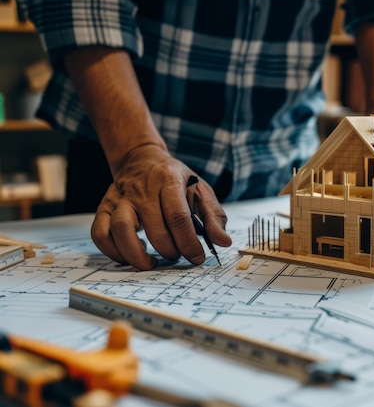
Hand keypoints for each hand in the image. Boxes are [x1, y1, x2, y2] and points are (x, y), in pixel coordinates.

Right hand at [90, 144, 231, 269]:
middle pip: (154, 228)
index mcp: (169, 181)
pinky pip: (100, 234)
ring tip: (152, 264)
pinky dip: (113, 252)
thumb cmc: (176, 180)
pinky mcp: (104, 208)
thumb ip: (214, 217)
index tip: (197, 257)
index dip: (189, 242)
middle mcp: (142, 189)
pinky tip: (129, 257)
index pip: (178, 217)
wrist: (143, 159)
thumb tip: (223, 242)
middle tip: (178, 257)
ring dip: (137, 255)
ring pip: (121, 230)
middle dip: (170, 251)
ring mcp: (120, 198)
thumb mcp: (201, 190)